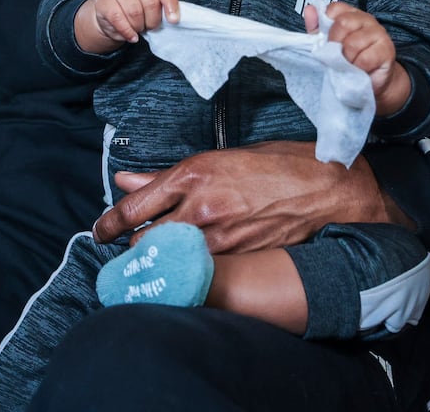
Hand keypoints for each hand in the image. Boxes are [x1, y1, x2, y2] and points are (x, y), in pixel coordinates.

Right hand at [76, 0, 179, 52]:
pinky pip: (119, 19)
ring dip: (139, 26)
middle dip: (153, 20)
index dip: (171, 4)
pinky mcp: (104, 0)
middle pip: (150, 1)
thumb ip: (163, 7)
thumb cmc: (137, 8)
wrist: (110, 13)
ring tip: (139, 29)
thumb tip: (173, 19)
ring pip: (135, 11)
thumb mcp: (153, 4)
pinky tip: (132, 36)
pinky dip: (127, 32)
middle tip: (151, 27)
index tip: (173, 20)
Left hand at [92, 140, 404, 252]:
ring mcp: (219, 237)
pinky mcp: (237, 259)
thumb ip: (169, 176)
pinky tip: (188, 269)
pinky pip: (197, 271)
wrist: (329, 189)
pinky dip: (188, 271)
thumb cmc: (278, 164)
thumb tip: (127, 181)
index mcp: (193, 175)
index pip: (134, 207)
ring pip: (169, 259)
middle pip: (144, 240)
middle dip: (134, 246)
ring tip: (157, 260)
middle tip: (130, 248)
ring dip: (159, 261)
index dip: (110, 224)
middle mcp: (200, 207)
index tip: (100, 232)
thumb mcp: (220, 158)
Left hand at [305, 1, 410, 115]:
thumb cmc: (348, 60)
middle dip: (334, 44)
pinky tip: (358, 71)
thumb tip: (309, 9)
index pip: (334, 9)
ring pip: (353, 43)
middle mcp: (366, 19)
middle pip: (342, 23)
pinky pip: (365, 59)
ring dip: (346, 60)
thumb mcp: (328, 44)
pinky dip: (357, 68)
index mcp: (350, 14)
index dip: (325, 25)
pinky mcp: (386, 50)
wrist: (370, 82)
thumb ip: (317, 28)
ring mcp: (378, 33)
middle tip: (336, 56)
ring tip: (348, 66)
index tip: (326, 40)